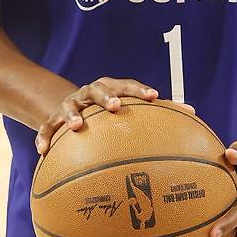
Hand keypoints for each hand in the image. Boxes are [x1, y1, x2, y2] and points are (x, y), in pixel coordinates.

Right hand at [35, 77, 193, 153]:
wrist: (70, 105)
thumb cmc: (108, 109)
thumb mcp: (128, 106)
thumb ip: (158, 112)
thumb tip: (194, 114)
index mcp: (111, 89)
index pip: (127, 85)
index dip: (140, 89)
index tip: (154, 96)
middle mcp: (90, 93)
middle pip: (98, 89)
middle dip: (106, 96)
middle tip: (115, 107)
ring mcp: (70, 104)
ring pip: (69, 106)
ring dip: (72, 115)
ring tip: (75, 127)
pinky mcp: (52, 118)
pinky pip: (46, 127)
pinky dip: (43, 137)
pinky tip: (42, 151)